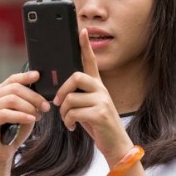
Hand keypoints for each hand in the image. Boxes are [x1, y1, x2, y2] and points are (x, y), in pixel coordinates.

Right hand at [0, 69, 50, 164]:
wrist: (2, 153)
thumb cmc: (14, 133)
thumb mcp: (26, 113)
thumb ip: (30, 102)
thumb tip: (42, 94)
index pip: (12, 79)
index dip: (25, 77)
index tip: (38, 76)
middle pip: (14, 88)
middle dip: (33, 96)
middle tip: (46, 106)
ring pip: (11, 100)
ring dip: (29, 107)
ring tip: (39, 116)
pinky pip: (6, 113)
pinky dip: (21, 115)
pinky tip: (31, 119)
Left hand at [53, 29, 132, 163]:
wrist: (116, 144)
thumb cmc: (98, 126)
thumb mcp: (88, 108)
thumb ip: (78, 97)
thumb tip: (60, 94)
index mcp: (97, 86)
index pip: (91, 61)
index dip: (86, 46)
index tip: (82, 30)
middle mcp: (101, 90)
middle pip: (75, 77)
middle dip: (62, 91)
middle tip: (59, 103)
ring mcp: (102, 101)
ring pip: (71, 99)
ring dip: (63, 113)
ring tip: (68, 121)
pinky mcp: (100, 114)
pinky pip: (73, 113)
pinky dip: (68, 122)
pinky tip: (72, 127)